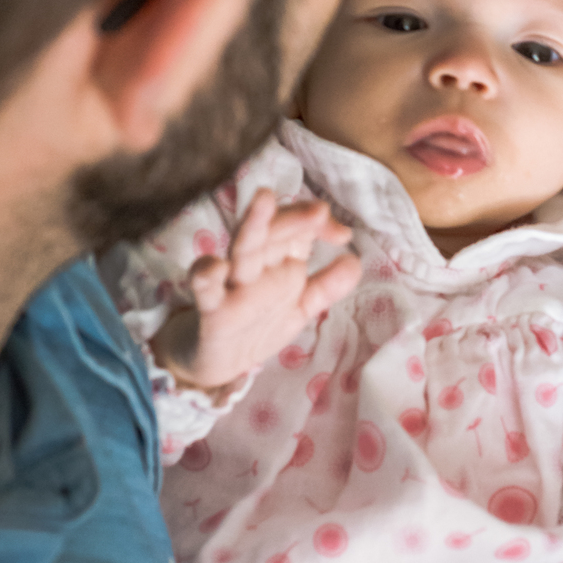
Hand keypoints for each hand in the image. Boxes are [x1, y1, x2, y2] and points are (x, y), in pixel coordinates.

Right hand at [151, 190, 357, 393]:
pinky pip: (207, 290)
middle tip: (319, 210)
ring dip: (254, 224)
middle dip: (295, 217)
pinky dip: (207, 276)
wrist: (218, 365)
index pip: (298, 228)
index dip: (319, 224)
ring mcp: (232, 284)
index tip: (343, 234)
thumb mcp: (299, 307)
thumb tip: (355, 261)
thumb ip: (326, 286)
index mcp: (278, 260)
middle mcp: (257, 265)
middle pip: (274, 231)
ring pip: (243, 249)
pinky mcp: (212, 309)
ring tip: (264, 197)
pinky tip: (213, 266)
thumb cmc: (258, 326)